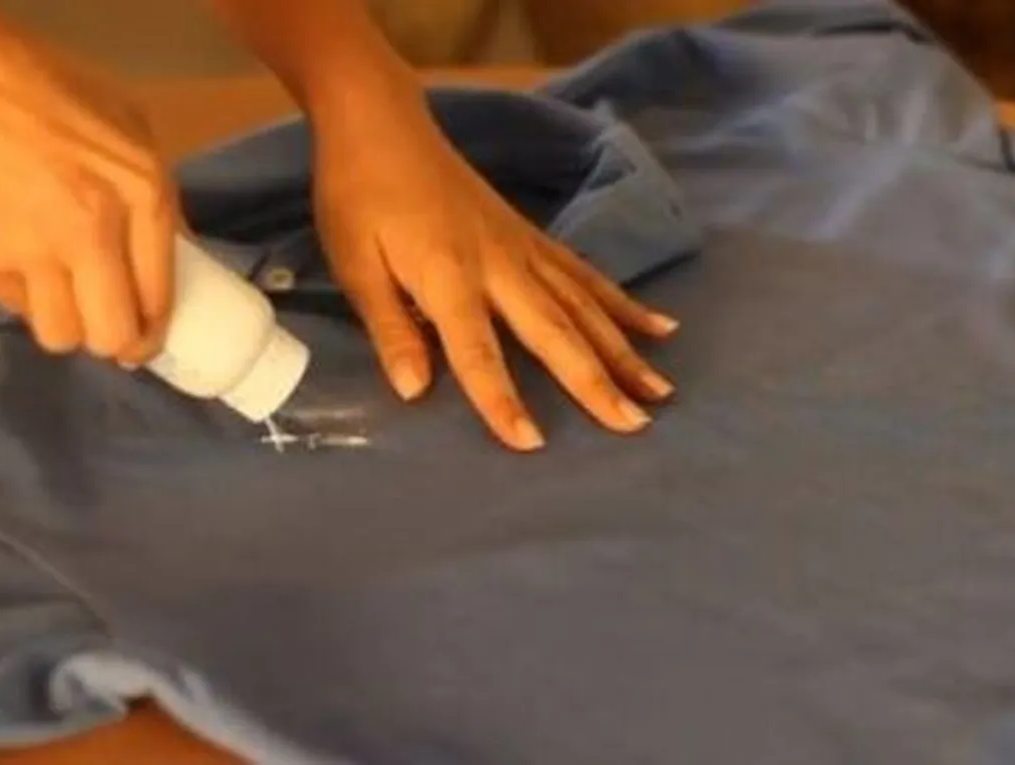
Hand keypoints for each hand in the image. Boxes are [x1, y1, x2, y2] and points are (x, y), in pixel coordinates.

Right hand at [0, 5, 174, 363]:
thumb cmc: (51, 90)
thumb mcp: (133, 127)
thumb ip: (158, 195)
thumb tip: (176, 255)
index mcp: (144, 195)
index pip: (159, 298)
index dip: (154, 332)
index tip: (148, 338)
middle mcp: (95, 231)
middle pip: (112, 335)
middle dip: (117, 343)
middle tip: (114, 330)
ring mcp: (35, 249)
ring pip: (61, 336)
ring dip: (70, 326)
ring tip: (72, 302)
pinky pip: (17, 308)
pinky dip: (29, 299)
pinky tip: (31, 269)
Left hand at [313, 95, 679, 451]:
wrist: (382, 125)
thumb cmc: (358, 198)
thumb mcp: (355, 264)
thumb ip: (389, 328)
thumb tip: (413, 391)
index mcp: (447, 276)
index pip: (477, 350)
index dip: (502, 398)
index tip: (532, 443)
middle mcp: (498, 265)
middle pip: (555, 331)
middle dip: (595, 381)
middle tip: (633, 425)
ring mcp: (524, 249)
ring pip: (584, 306)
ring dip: (624, 351)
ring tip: (659, 392)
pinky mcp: (533, 237)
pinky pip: (586, 276)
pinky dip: (623, 304)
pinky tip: (659, 327)